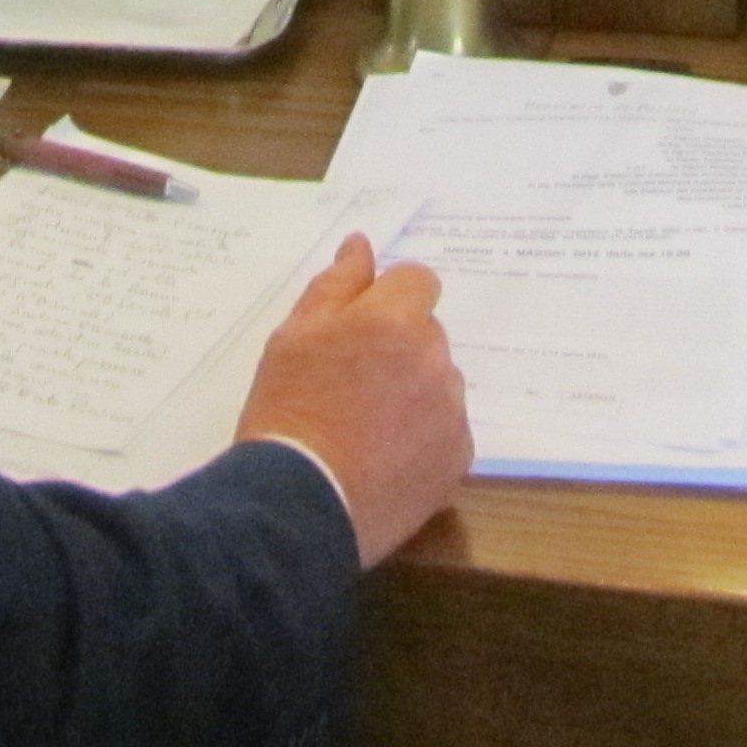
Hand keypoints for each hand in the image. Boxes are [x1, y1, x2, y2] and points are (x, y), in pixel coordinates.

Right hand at [236, 234, 468, 565]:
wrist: (300, 501)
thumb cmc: (288, 410)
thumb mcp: (294, 336)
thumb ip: (335, 285)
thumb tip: (361, 246)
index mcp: (395, 320)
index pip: (418, 280)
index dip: (390, 299)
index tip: (361, 329)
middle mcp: (435, 359)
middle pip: (428, 332)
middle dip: (400, 345)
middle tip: (354, 381)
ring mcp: (451, 411)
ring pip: (439, 380)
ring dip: (415, 389)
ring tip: (368, 425)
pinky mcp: (458, 457)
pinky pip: (447, 428)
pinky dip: (425, 435)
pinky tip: (387, 456)